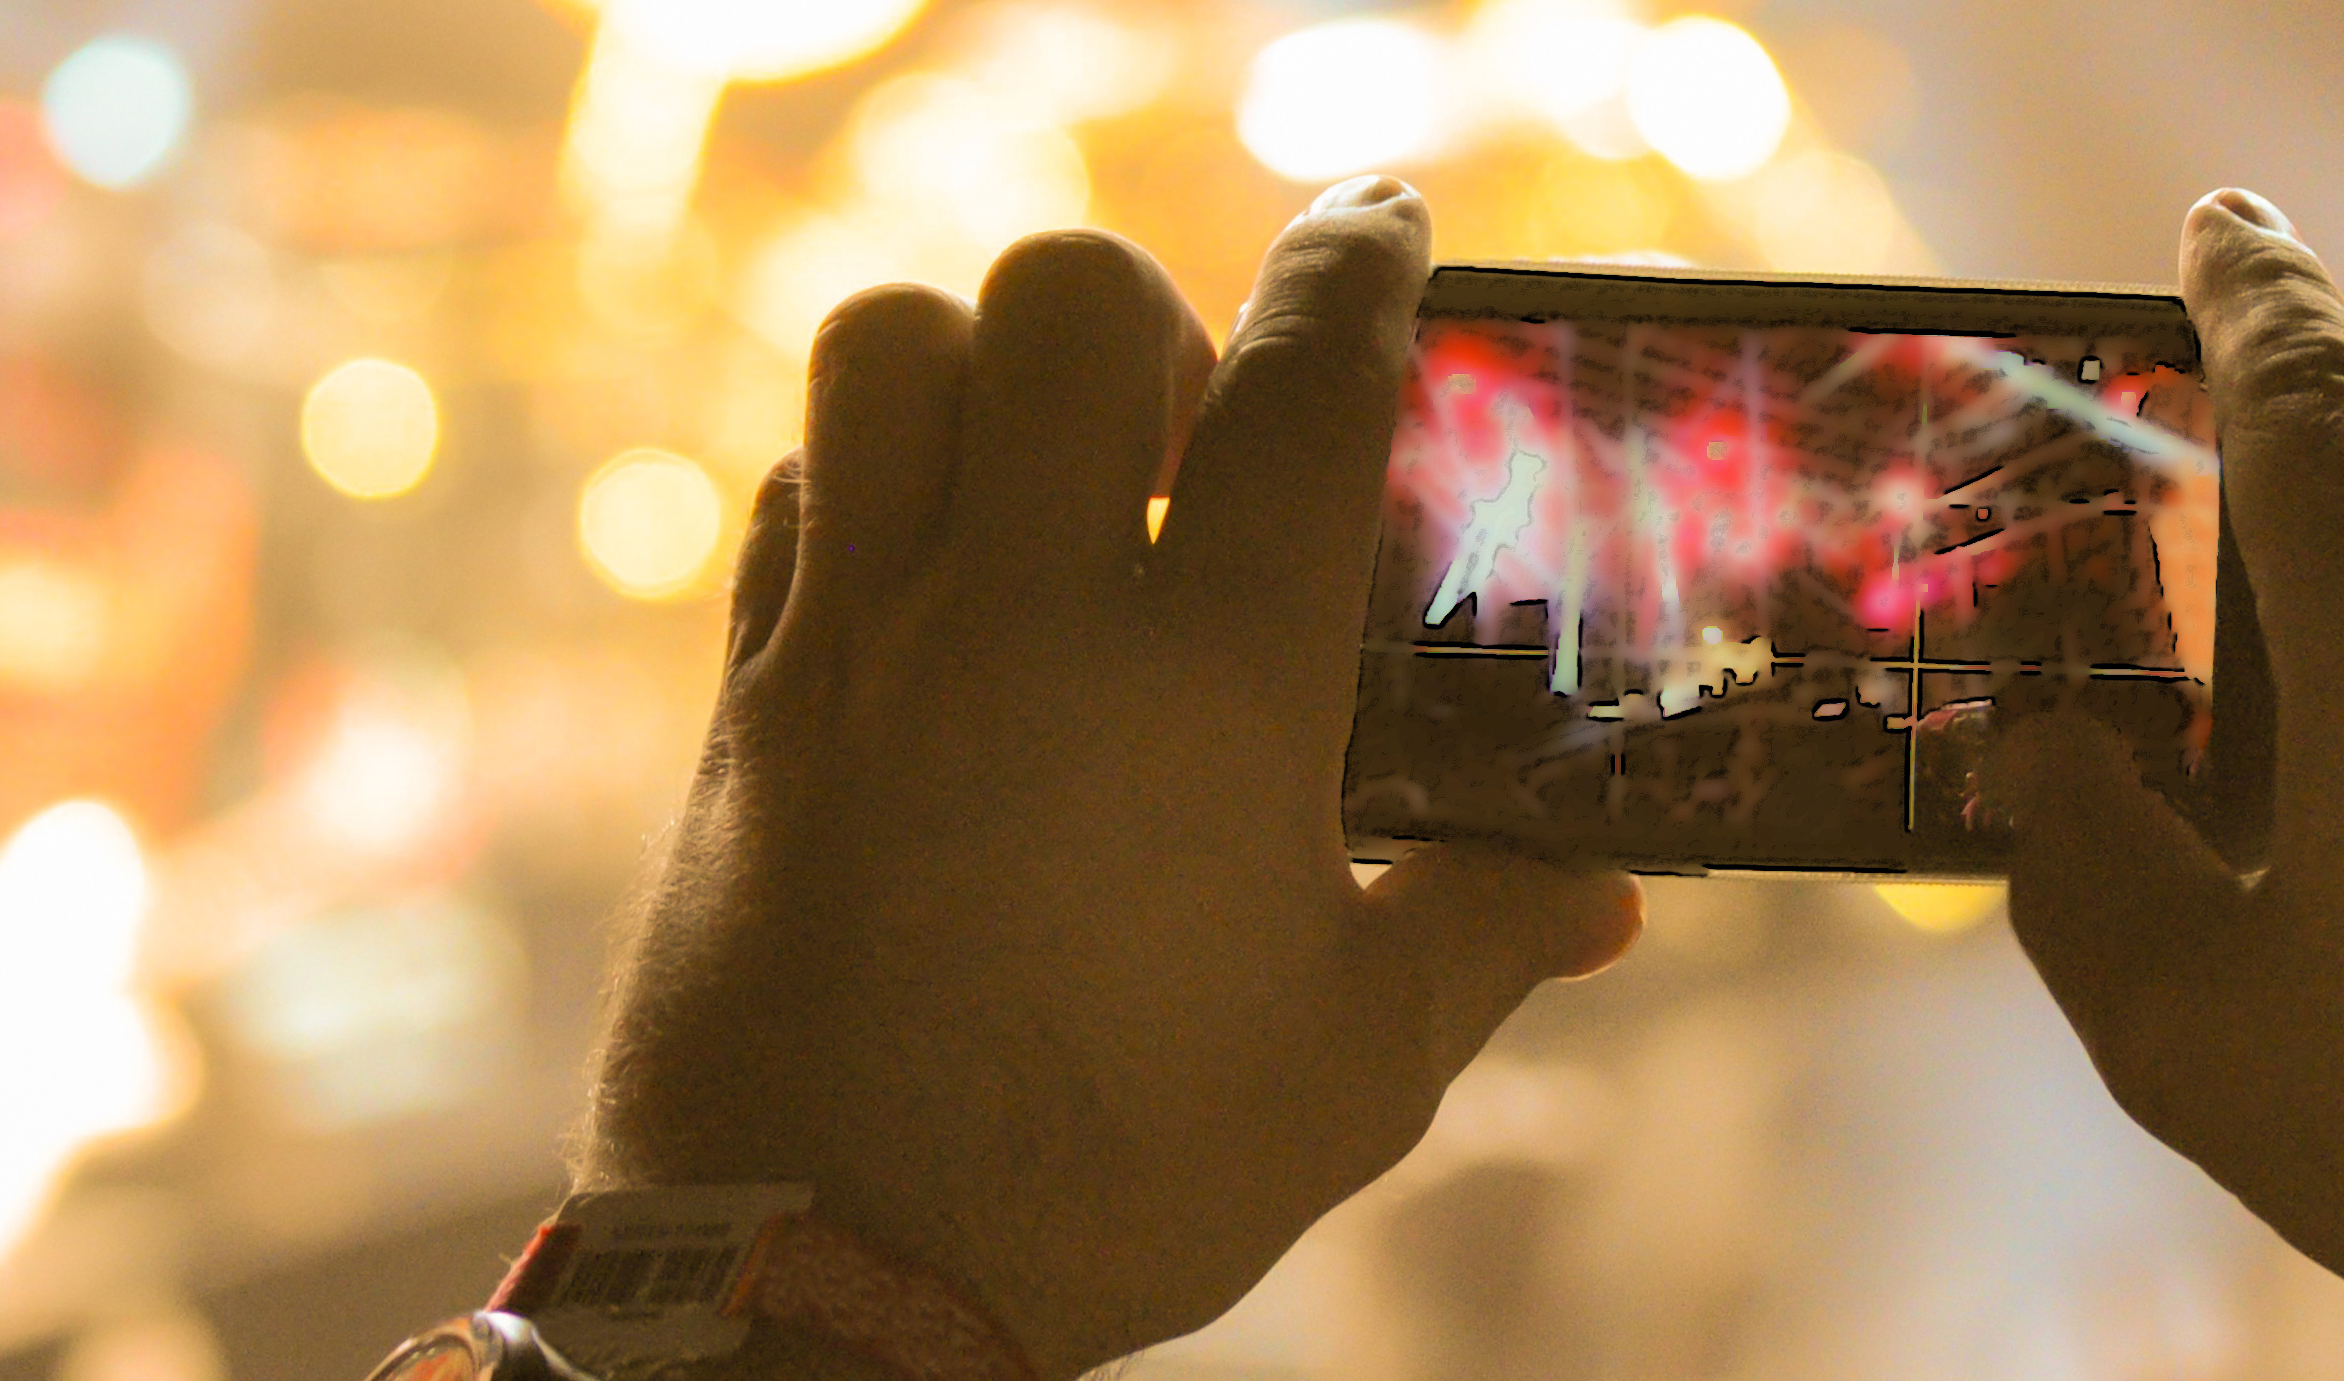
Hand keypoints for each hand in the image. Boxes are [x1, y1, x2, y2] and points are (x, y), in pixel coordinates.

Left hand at [580, 178, 1638, 1379]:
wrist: (821, 1281)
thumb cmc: (1116, 1173)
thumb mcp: (1353, 1066)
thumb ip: (1482, 934)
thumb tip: (1600, 894)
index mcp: (1209, 682)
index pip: (1303, 385)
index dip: (1361, 270)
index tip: (1386, 226)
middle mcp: (1021, 615)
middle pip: (1064, 300)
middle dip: (1146, 316)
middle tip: (1182, 427)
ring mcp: (857, 645)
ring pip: (885, 349)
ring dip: (975, 363)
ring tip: (1037, 469)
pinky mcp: (744, 707)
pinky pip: (787, 498)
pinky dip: (859, 484)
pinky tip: (922, 581)